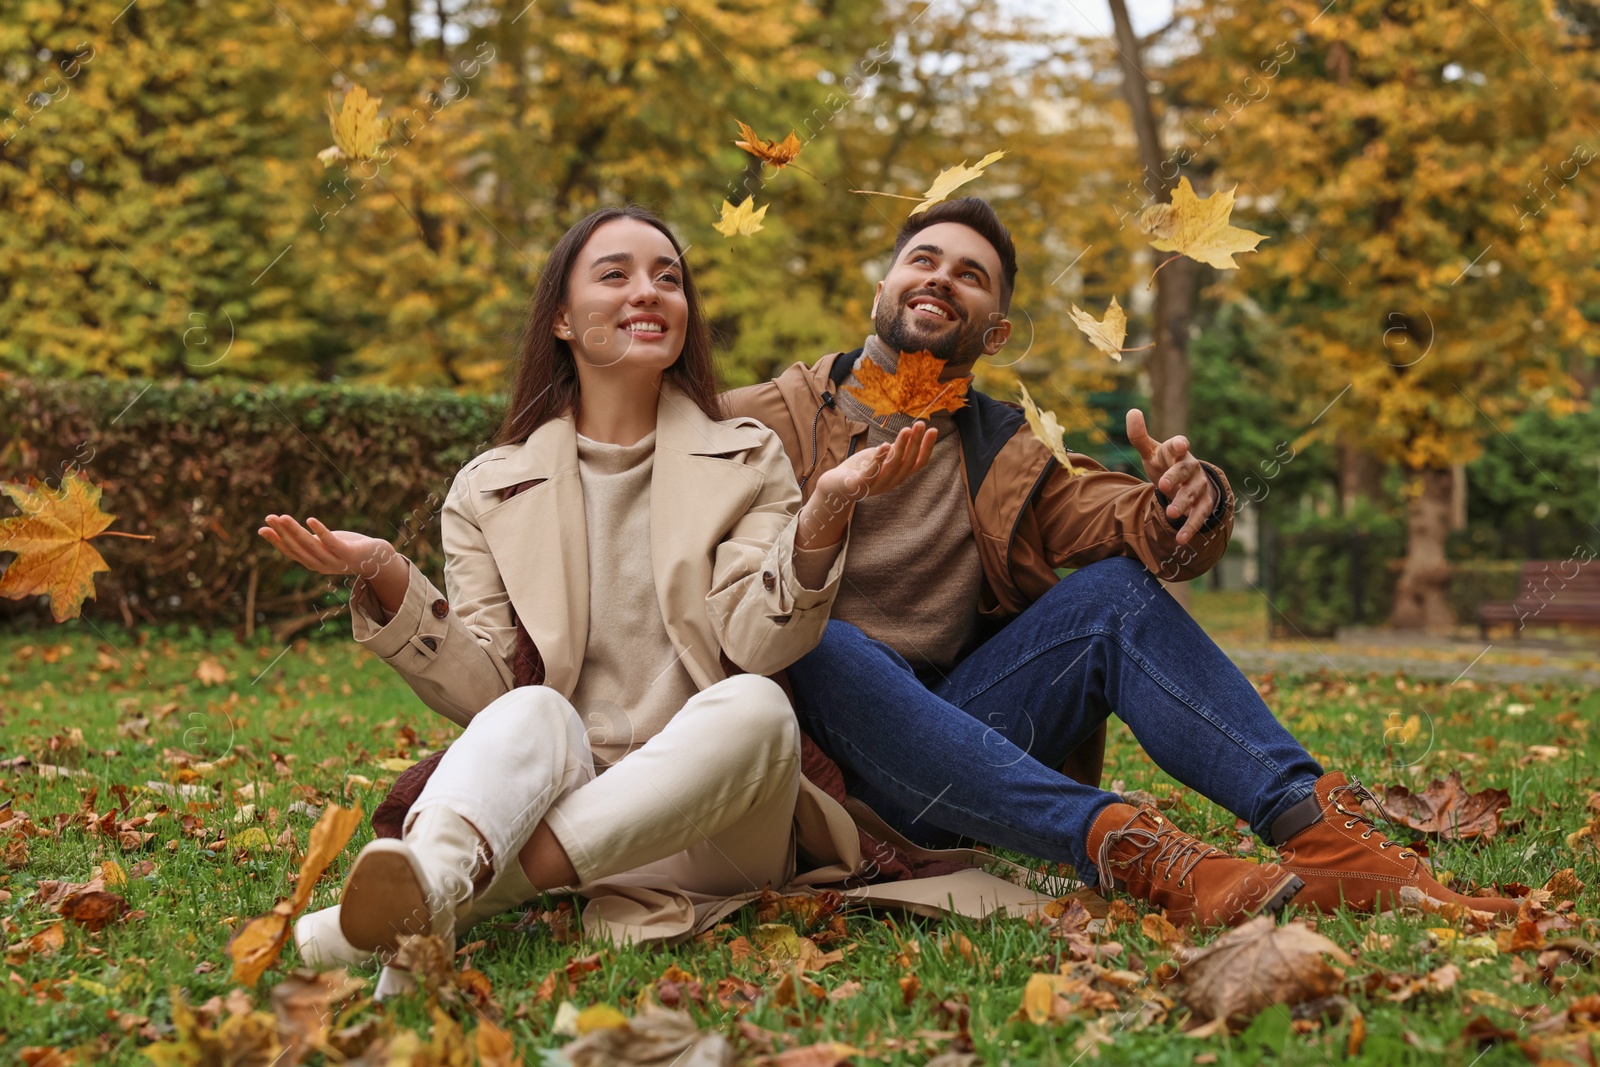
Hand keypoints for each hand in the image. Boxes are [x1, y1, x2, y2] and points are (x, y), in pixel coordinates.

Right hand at [258, 515, 396, 579]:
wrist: (377, 559)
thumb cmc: (348, 548)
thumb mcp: (325, 545)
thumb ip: (308, 541)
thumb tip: (286, 530)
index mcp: (313, 563)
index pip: (290, 552)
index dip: (276, 541)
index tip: (262, 529)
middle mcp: (321, 565)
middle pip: (297, 548)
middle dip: (282, 533)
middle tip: (269, 518)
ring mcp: (335, 561)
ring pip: (311, 545)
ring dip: (295, 531)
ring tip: (283, 517)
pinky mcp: (348, 554)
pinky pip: (331, 543)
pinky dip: (320, 531)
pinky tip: (310, 519)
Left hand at [811, 421, 938, 505]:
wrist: (835, 486)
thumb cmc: (860, 469)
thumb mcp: (882, 458)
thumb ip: (894, 451)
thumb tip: (909, 435)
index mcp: (898, 475)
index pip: (918, 463)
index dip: (927, 448)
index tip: (933, 430)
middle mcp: (891, 482)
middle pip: (908, 463)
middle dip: (916, 443)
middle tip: (920, 424)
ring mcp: (876, 485)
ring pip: (893, 466)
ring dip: (901, 447)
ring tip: (906, 430)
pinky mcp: (860, 485)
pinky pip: (872, 472)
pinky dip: (879, 459)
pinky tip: (884, 445)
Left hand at [1126, 409, 1217, 544]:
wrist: (1187, 482)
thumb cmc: (1166, 464)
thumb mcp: (1151, 452)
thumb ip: (1139, 436)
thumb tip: (1132, 411)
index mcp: (1178, 452)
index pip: (1178, 445)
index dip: (1178, 444)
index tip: (1180, 444)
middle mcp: (1191, 467)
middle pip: (1185, 471)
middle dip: (1175, 478)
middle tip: (1163, 486)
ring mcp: (1200, 486)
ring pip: (1194, 494)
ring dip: (1184, 503)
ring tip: (1172, 514)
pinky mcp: (1204, 504)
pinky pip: (1200, 515)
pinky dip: (1191, 527)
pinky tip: (1181, 539)